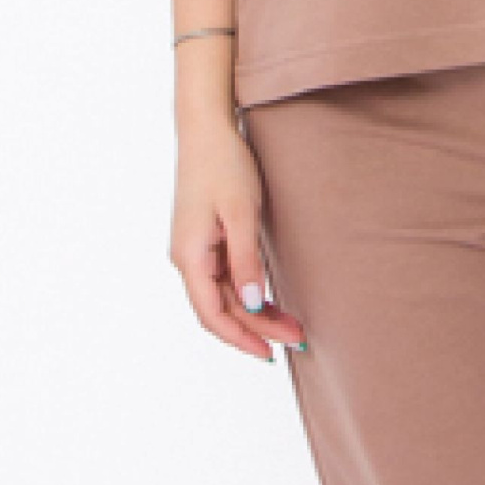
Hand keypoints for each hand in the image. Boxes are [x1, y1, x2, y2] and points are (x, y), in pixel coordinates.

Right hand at [169, 122, 307, 359]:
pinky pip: (228, 278)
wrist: (207, 130)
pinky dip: (251, 293)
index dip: (240, 338)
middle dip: (258, 329)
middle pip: (221, 309)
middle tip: (297, 340)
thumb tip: (253, 306)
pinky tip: (273, 302)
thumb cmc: (223, 165)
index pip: (212, 313)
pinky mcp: (207, 241)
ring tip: (293, 326)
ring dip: (257, 313)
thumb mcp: (240, 213)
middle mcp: (187, 259)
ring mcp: (196, 251)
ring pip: (227, 296)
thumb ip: (246, 262)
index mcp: (189, 257)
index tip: (270, 354)